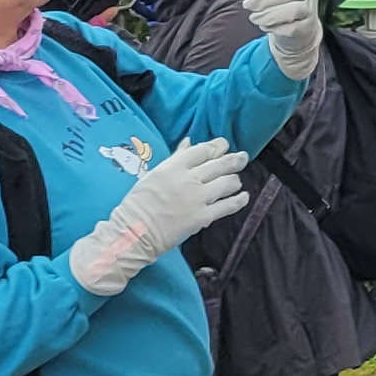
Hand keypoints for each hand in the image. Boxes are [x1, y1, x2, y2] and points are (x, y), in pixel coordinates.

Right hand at [70, 138, 249, 295]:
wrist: (132, 233)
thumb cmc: (138, 203)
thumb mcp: (154, 175)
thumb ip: (175, 158)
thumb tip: (189, 142)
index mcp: (174, 167)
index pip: (204, 150)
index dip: (218, 146)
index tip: (224, 146)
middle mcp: (189, 179)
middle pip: (220, 164)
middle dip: (235, 159)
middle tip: (242, 158)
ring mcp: (197, 198)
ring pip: (228, 182)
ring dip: (235, 180)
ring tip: (236, 181)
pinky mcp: (202, 217)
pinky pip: (228, 206)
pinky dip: (239, 200)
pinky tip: (243, 197)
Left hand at [245, 0, 323, 79]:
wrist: (301, 32)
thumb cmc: (283, 2)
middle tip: (247, 4)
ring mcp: (309, 11)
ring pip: (290, 11)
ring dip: (268, 15)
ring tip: (255, 17)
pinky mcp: (306, 28)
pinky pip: (289, 28)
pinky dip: (275, 28)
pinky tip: (267, 26)